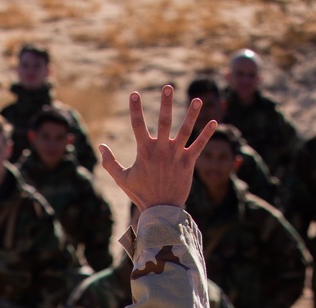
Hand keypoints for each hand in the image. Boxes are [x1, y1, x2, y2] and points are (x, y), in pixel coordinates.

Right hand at [99, 85, 217, 209]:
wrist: (160, 211)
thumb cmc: (141, 194)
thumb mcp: (122, 179)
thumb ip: (110, 163)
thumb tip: (101, 146)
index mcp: (144, 152)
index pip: (138, 126)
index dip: (135, 109)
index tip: (134, 93)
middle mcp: (161, 151)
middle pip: (164, 122)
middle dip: (166, 104)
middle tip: (168, 87)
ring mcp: (176, 156)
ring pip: (185, 131)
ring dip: (192, 114)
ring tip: (197, 100)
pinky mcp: (188, 163)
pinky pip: (199, 146)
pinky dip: (207, 134)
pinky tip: (214, 121)